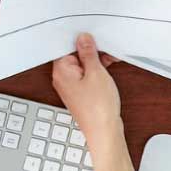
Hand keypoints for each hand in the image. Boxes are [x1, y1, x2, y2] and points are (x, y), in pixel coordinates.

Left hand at [52, 33, 122, 154]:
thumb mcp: (96, 72)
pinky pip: (86, 76)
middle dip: (90, 51)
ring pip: (82, 65)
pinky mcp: (80, 93)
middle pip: (74, 56)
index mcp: (61, 71)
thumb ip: (88, 53)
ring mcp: (71, 86)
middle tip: (105, 52)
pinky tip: (107, 71)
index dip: (80, 41)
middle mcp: (62, 79)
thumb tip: (83, 39)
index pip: (65, 46)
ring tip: (109, 62)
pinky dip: (96, 71)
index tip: (92, 39)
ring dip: (95, 61)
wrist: (104, 131)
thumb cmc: (98, 108)